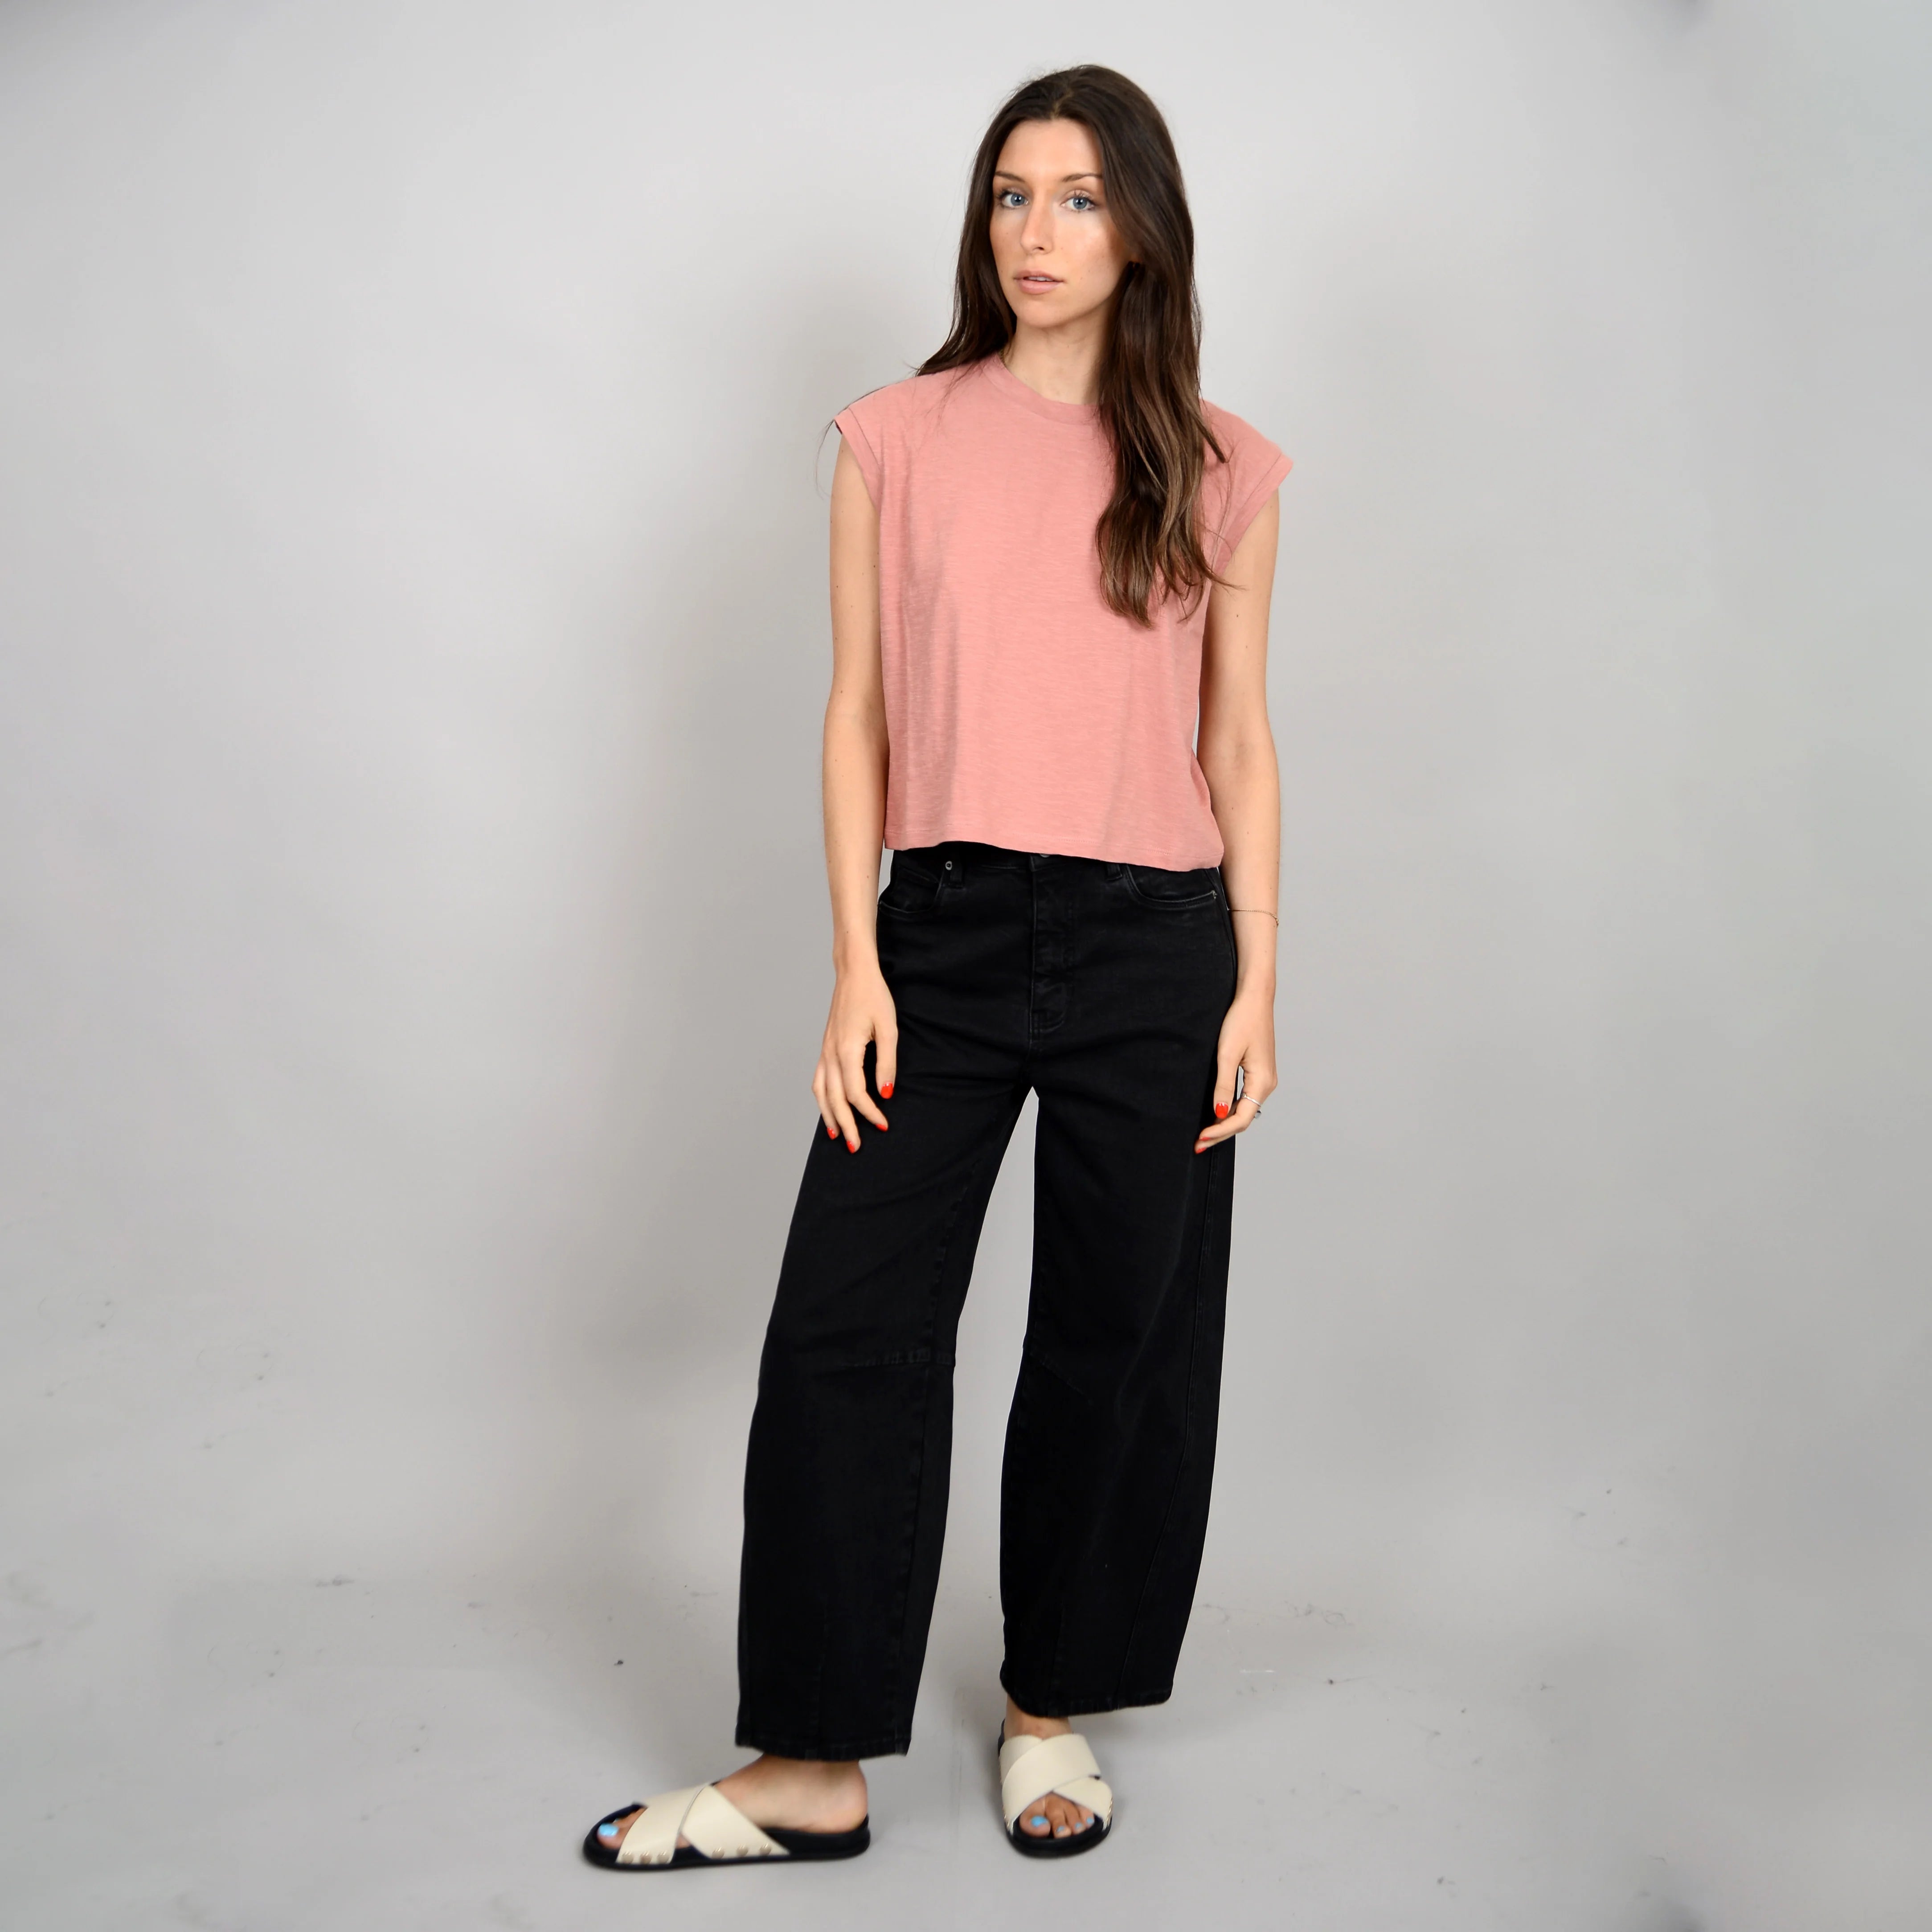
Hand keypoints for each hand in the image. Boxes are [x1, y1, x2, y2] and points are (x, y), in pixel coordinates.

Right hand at [813, 959, 896, 1151]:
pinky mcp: (825, 1047)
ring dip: (829, 1116)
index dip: (869, 1112)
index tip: (883, 1125)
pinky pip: (818, 1079)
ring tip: (837, 1136)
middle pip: (834, 1099)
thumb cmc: (874, 996)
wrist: (854, 973)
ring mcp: (824, 1050)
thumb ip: (887, 1063)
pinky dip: (821, 1098)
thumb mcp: (889, 1029)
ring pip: (821, 1092)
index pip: (855, 1093)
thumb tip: (886, 1093)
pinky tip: (828, 1108)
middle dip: (846, 1126)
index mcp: (846, 1049)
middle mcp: (830, 1053)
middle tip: (856, 1147)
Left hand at [1194, 985, 1276, 1152]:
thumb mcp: (1226, 1054)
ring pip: (1244, 1110)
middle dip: (1220, 1132)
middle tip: (1197, 1144)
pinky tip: (1216, 1114)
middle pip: (1243, 1118)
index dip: (1219, 1132)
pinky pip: (1245, 1098)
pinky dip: (1230, 1110)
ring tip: (1204, 1134)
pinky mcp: (1258, 1072)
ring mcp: (1264, 1078)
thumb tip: (1220, 1114)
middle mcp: (1267, 1084)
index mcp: (1262, 1082)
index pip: (1240, 1118)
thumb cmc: (1241, 1021)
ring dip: (1224, 1123)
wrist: (1254, 998)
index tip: (1199, 1139)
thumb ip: (1223, 1086)